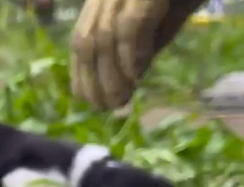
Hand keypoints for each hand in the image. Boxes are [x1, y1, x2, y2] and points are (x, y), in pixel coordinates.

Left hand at [70, 0, 206, 108]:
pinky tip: (136, 76)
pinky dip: (131, 54)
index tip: (89, 101)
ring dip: (111, 75)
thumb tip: (126, 85)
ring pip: (104, 36)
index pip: (80, 39)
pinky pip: (132, 24)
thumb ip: (142, 49)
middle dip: (92, 80)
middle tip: (106, 108)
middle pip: (86, 40)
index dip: (81, 72)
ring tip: (120, 100)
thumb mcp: (164, 21)